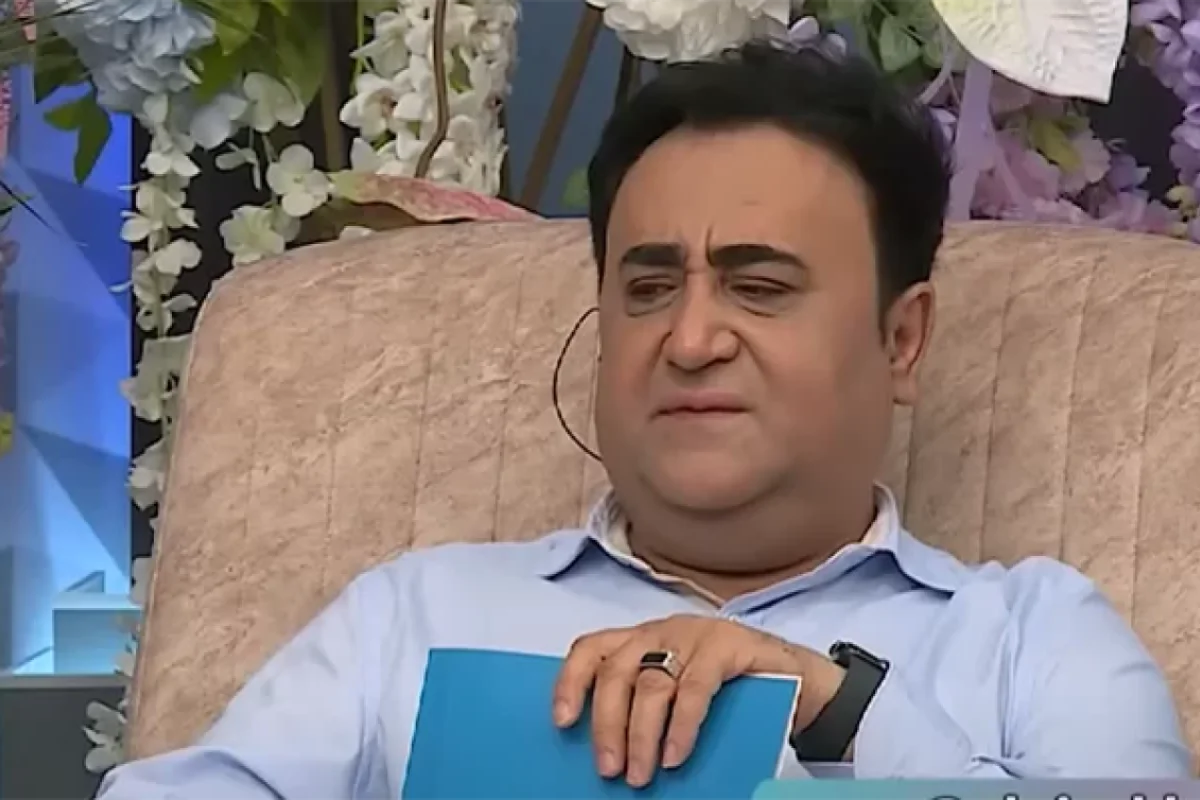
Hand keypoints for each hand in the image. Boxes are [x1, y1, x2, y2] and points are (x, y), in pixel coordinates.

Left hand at [551, 614, 845, 786]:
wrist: (799, 679)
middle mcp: (662, 630)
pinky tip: (675, 756)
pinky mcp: (727, 645)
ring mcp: (694, 635)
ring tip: (641, 775)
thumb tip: (610, 753)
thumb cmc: (729, 692)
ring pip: (651, 684)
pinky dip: (681, 726)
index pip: (591, 649)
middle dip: (606, 725)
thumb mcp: (677, 695)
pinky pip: (695, 689)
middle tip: (609, 770)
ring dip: (641, 735)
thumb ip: (644, 708)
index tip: (560, 721)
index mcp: (641, 639)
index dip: (570, 682)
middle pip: (616, 672)